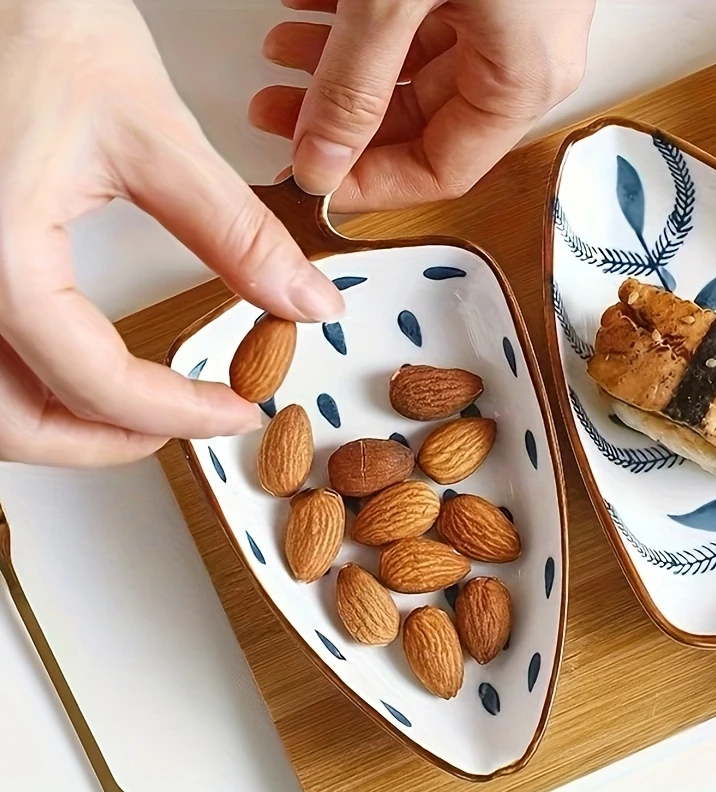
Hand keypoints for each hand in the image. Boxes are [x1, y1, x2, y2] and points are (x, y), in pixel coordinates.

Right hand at [0, 0, 343, 467]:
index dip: (176, 413)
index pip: (92, 383)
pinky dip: (31, 381)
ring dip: (62, 424)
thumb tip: (304, 299)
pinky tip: (79, 364)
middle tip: (183, 429)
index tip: (236, 410)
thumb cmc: (29, 18)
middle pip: (15, 424)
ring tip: (138, 412)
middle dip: (105, 442)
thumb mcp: (151, 134)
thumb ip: (236, 231)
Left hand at [250, 0, 593, 211]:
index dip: (369, 183)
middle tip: (275, 112)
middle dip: (338, 118)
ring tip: (275, 52)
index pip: (440, 170)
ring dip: (336, 66)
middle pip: (419, 122)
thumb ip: (351, 87)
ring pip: (408, 70)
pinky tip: (306, 2)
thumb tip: (317, 163)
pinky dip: (355, 18)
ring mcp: (503, 14)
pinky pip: (414, 18)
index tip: (310, 176)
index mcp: (519, 80)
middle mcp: (519, 56)